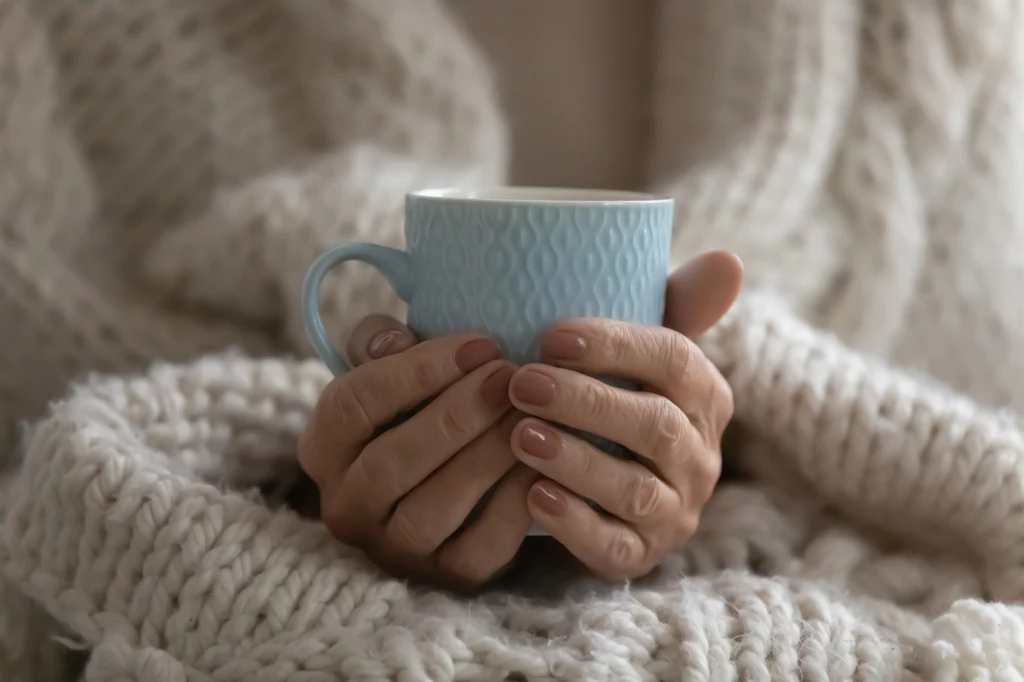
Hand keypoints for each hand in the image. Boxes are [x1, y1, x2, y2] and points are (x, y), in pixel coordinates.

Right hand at [298, 316, 535, 590]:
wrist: (453, 475)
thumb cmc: (419, 406)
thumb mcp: (391, 367)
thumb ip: (381, 342)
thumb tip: (394, 340)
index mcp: (324, 448)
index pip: (354, 405)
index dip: (418, 371)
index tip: (480, 344)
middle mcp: (347, 506)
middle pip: (393, 461)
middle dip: (458, 414)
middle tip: (510, 377)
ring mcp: (394, 549)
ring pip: (434, 509)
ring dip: (487, 456)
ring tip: (529, 414)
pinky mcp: (448, 576)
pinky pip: (482, 546)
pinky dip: (514, 502)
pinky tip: (542, 462)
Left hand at [507, 251, 742, 579]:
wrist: (605, 484)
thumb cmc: (618, 396)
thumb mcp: (641, 351)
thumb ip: (678, 304)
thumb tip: (728, 260)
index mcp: (704, 395)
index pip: (674, 361)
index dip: (615, 346)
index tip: (551, 335)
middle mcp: (700, 456)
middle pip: (654, 426)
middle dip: (586, 402)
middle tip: (521, 382)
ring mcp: (675, 510)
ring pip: (635, 490)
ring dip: (576, 460)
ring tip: (518, 435)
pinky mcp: (641, 554)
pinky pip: (614, 548)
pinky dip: (573, 523)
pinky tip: (530, 495)